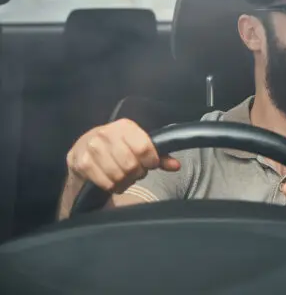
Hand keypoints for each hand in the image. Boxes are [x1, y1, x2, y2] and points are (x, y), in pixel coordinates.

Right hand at [66, 119, 180, 193]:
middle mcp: (106, 134)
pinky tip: (113, 181)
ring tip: (125, 177)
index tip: (150, 165)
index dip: (151, 161)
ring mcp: (92, 148)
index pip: (144, 148)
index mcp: (125, 126)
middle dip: (137, 174)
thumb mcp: (138, 145)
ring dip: (125, 182)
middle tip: (136, 173)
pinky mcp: (82, 163)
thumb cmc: (118, 147)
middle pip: (131, 165)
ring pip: (118, 176)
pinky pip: (105, 182)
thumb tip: (176, 166)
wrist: (84, 148)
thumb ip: (159, 155)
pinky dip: (113, 186)